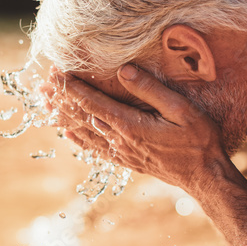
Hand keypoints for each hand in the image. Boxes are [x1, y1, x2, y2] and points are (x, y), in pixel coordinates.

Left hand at [47, 64, 230, 191]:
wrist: (203, 176)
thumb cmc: (198, 140)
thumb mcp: (181, 109)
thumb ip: (150, 89)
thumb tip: (123, 70)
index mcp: (130, 125)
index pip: (93, 102)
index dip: (72, 87)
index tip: (56, 72)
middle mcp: (120, 140)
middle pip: (82, 117)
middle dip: (61, 99)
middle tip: (43, 83)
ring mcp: (122, 153)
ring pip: (85, 132)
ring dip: (64, 117)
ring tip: (46, 104)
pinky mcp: (127, 160)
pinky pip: (95, 149)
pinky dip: (78, 139)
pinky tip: (68, 134)